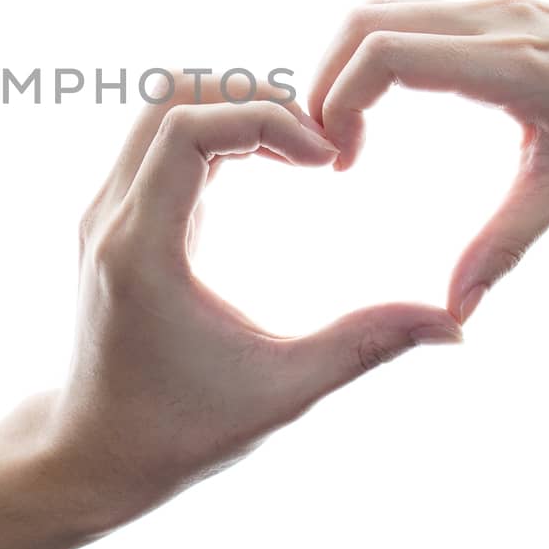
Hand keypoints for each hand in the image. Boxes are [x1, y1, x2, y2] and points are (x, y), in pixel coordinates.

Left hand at [45, 76, 460, 522]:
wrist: (94, 454)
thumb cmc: (181, 432)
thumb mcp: (283, 394)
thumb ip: (365, 348)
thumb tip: (454, 326)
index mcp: (141, 248)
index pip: (187, 128)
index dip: (264, 119)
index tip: (324, 159)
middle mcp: (112, 217)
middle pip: (169, 95)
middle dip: (252, 98)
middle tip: (316, 142)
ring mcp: (106, 212)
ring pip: (160, 108)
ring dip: (232, 108)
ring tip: (297, 149)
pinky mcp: (115, 217)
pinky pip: (159, 140)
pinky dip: (215, 131)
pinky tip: (268, 166)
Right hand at [306, 0, 548, 321]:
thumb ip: (503, 244)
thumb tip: (455, 313)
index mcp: (512, 61)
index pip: (386, 51)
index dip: (340, 100)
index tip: (342, 160)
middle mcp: (495, 17)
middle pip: (366, 19)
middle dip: (326, 80)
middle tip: (327, 147)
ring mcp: (497, 3)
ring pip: (384, 7)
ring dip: (348, 62)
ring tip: (348, 128)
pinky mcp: (500, 5)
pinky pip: (413, 11)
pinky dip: (377, 50)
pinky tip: (387, 104)